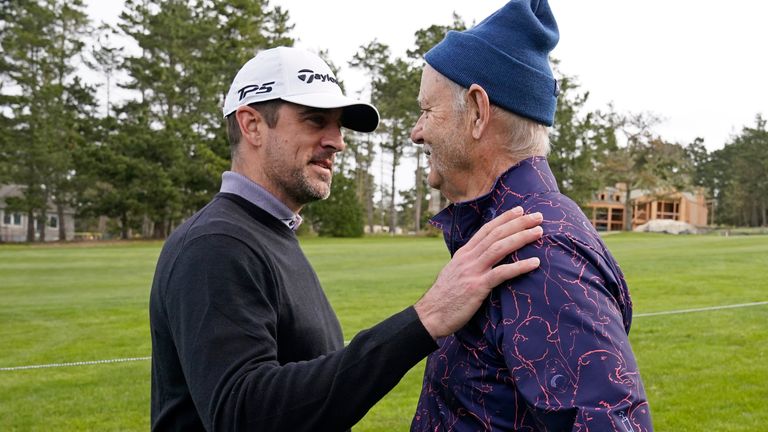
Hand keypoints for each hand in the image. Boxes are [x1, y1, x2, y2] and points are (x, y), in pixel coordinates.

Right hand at [414, 207, 542, 338]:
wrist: (430, 315)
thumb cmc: (444, 298)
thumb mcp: (455, 273)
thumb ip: (469, 264)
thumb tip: (482, 259)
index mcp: (463, 253)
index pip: (486, 230)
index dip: (504, 218)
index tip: (519, 210)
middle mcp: (468, 258)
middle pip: (496, 234)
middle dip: (518, 223)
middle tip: (538, 216)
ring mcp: (472, 271)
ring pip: (500, 248)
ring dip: (521, 237)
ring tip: (539, 232)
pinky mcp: (477, 287)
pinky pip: (502, 273)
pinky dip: (520, 266)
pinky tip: (535, 262)